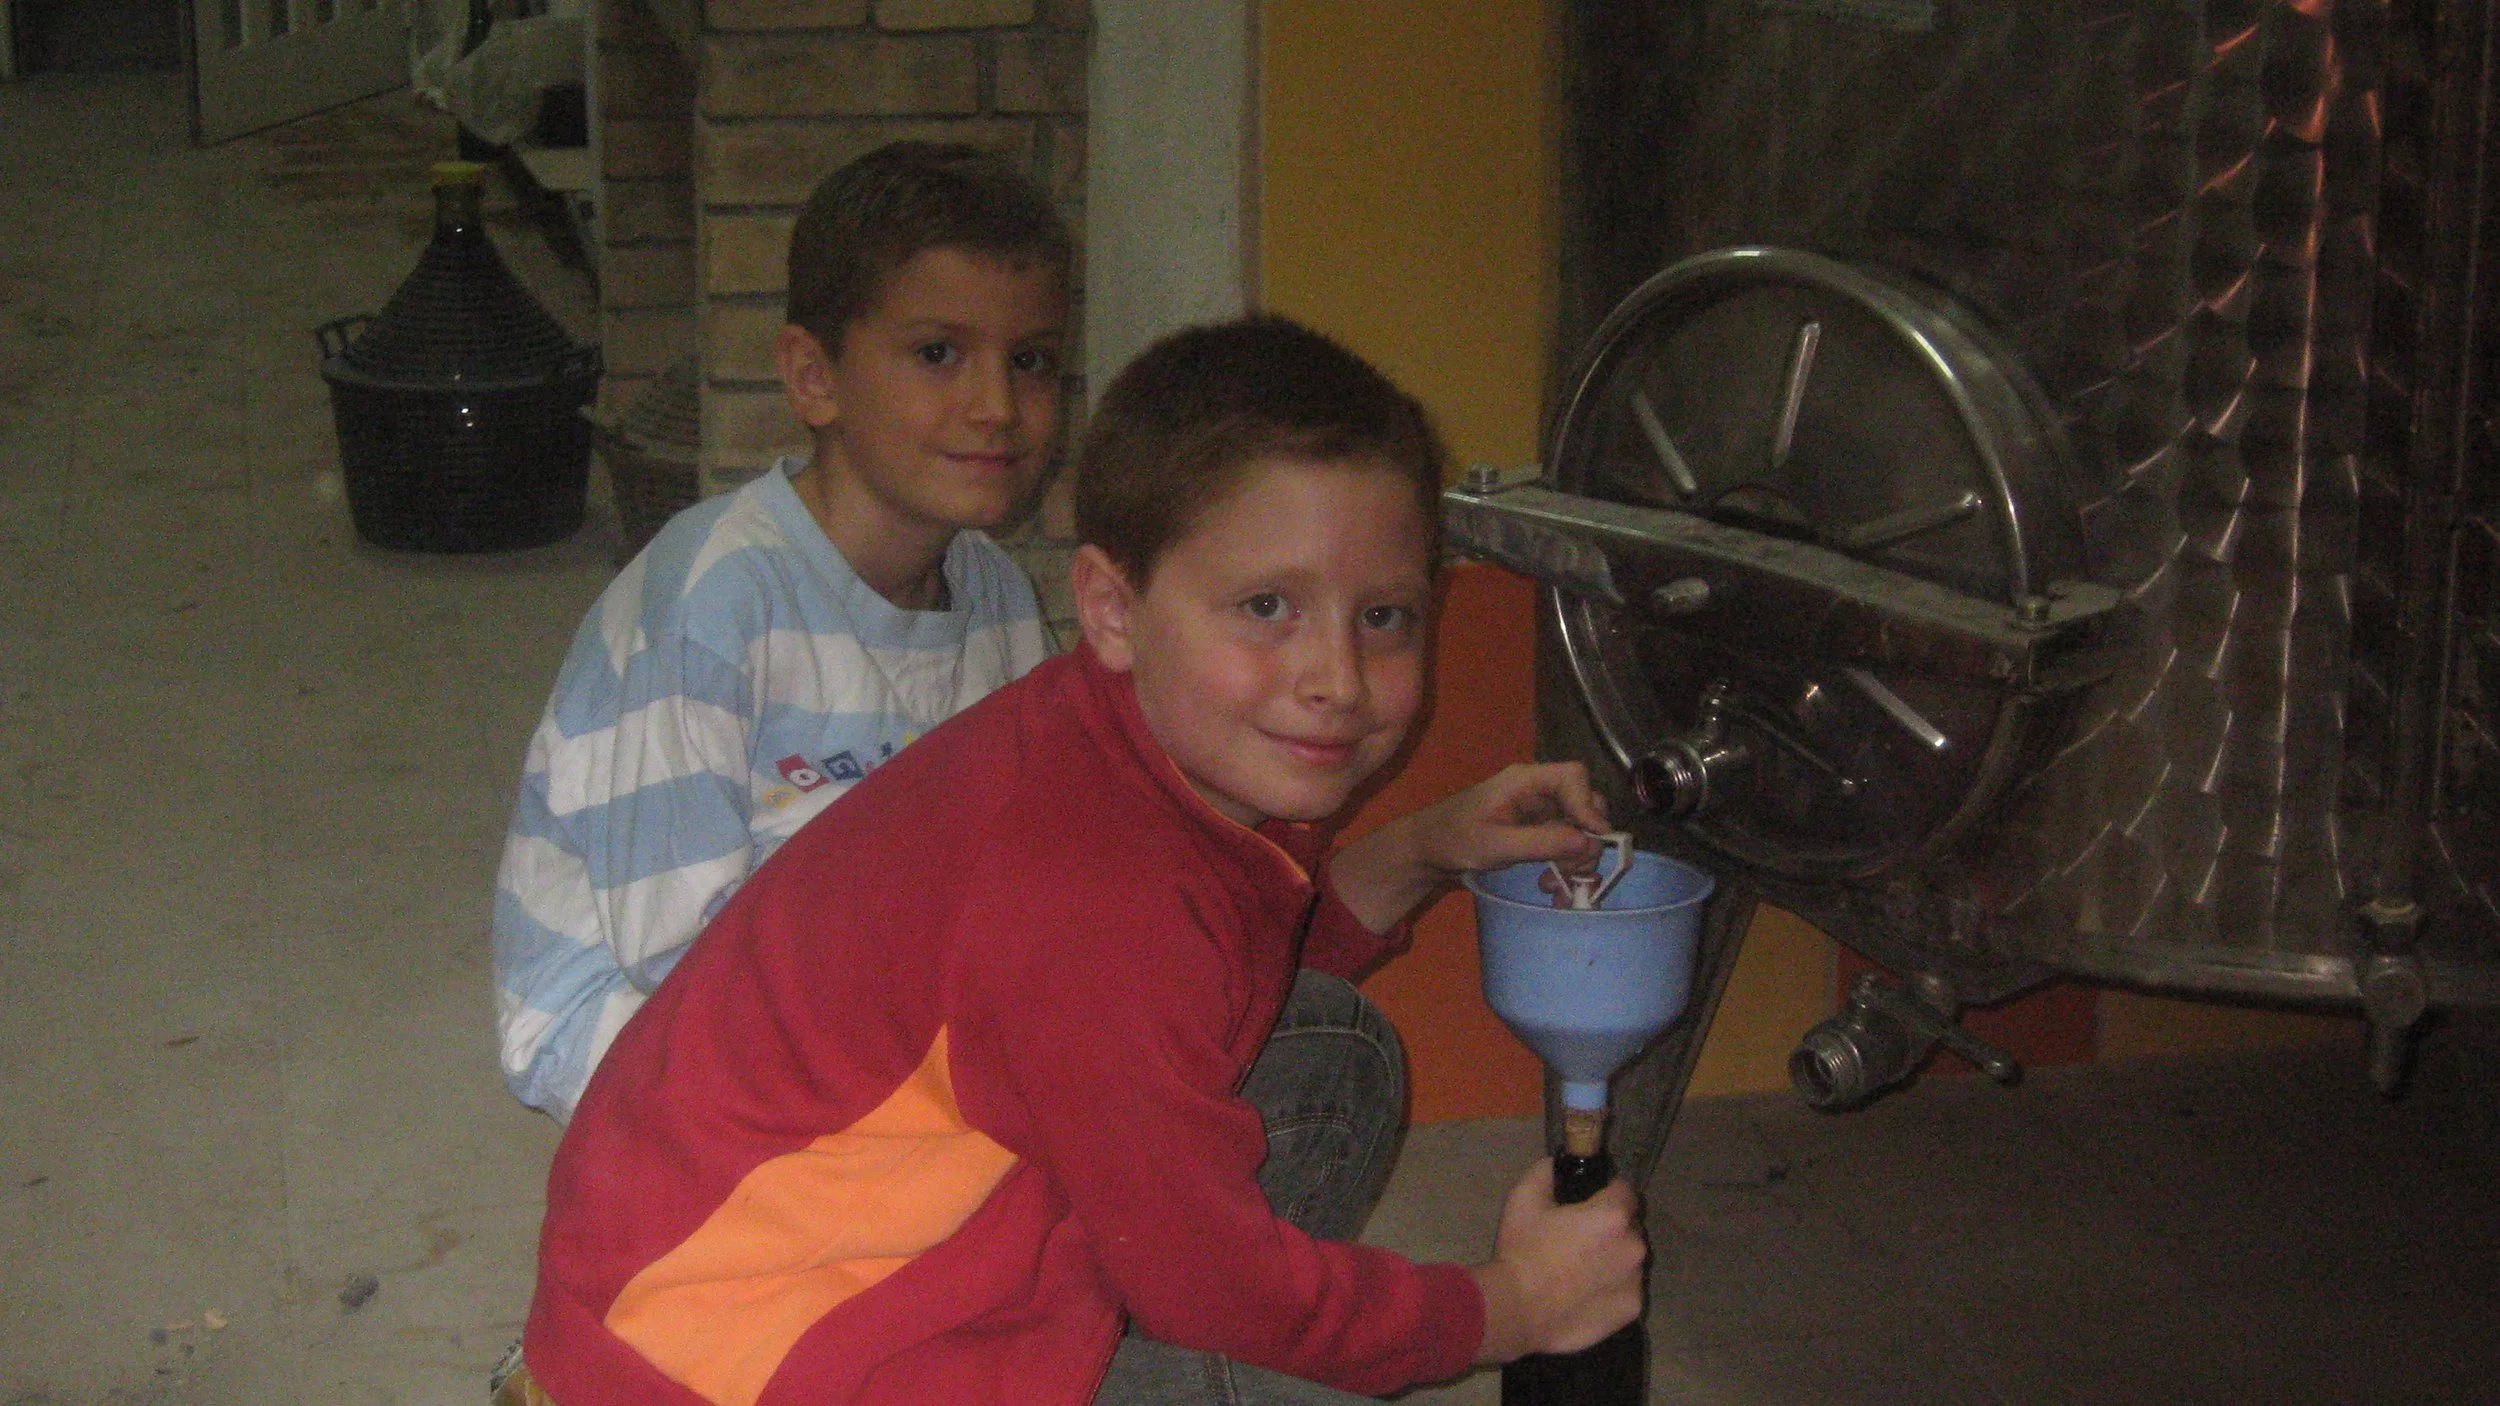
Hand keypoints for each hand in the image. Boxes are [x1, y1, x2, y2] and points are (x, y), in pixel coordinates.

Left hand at [1409, 762, 1610, 879]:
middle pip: (1584, 803)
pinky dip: (1566, 866)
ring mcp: (1540, 810)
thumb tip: (1588, 842)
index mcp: (1525, 780)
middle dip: (1585, 840)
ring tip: (1554, 887)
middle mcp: (1538, 791)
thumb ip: (1541, 842)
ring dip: (1576, 860)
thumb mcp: (1496, 844)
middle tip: (1571, 871)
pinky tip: (1552, 887)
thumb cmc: (1454, 839)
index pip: (1573, 776)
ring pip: (1580, 828)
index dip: (1587, 804)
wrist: (1430, 850)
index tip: (1592, 837)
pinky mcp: (1539, 830)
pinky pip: (1566, 843)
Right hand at [1468, 1159, 1646, 1362]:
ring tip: (1582, 1273)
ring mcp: (1636, 1281)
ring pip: (1630, 1261)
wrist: (1518, 1311)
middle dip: (1612, 1229)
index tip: (1588, 1204)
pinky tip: (1587, 1296)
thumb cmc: (1523, 1252)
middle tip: (1579, 1240)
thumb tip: (1556, 1165)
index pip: (1625, 1191)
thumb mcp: (1524, 1199)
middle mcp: (1634, 1246)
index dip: (1607, 1194)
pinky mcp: (1633, 1310)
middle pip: (1630, 1227)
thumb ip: (1546, 1172)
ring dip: (1614, 1260)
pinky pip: (1628, 1290)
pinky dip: (1613, 1290)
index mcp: (1613, 1215)